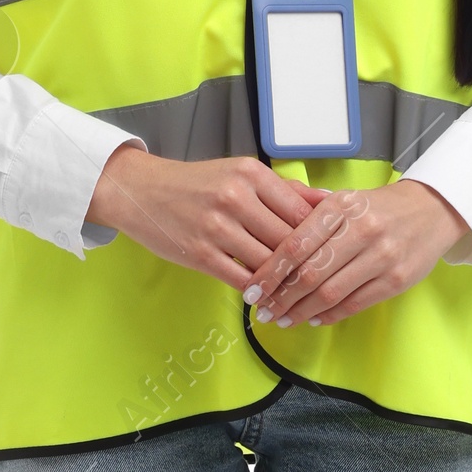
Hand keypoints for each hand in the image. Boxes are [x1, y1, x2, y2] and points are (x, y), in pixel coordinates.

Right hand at [86, 145, 326, 288]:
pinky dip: (257, 291)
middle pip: (289, 241)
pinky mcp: (200, 254)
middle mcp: (236, 198)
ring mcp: (217, 228)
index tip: (331, 253)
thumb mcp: (241, 174)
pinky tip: (265, 296)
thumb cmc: (197, 183)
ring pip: (268, 263)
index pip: (303, 213)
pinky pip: (241, 279)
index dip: (321, 238)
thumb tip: (330, 202)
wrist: (141, 191)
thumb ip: (286, 190)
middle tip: (321, 281)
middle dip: (307, 264)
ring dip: (284, 283)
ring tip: (296, 294)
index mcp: (252, 175)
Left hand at [247, 180, 468, 327]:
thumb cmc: (378, 207)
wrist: (432, 211)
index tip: (253, 289)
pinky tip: (311, 318)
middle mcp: (362, 230)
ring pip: (330, 293)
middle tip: (262, 311)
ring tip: (282, 319)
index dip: (270, 272)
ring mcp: (382, 257)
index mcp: (342, 207)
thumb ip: (306, 207)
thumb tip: (265, 219)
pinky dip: (328, 315)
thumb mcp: (343, 197)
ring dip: (300, 311)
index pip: (296, 244)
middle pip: (310, 273)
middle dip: (281, 298)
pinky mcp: (397, 280)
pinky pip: (354, 304)